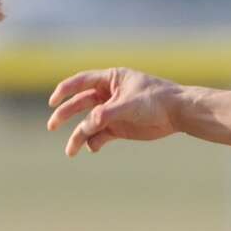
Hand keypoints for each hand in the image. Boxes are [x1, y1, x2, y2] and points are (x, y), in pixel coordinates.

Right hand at [46, 68, 185, 156]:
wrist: (178, 114)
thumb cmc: (157, 100)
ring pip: (88, 123)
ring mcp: (112, 112)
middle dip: (64, 115)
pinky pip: (100, 136)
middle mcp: (107, 95)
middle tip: (52, 126)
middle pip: (79, 104)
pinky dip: (94, 143)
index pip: (80, 82)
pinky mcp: (119, 128)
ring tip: (71, 151)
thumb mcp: (131, 104)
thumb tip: (89, 124)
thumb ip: (108, 113)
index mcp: (110, 79)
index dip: (64, 91)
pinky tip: (93, 148)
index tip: (52, 102)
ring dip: (78, 136)